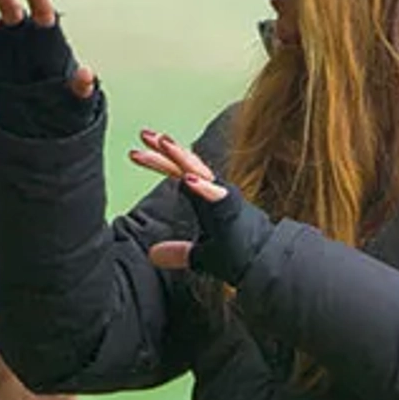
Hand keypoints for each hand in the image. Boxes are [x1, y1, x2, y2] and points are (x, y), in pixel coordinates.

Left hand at [131, 128, 270, 283]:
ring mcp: (224, 197)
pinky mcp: (233, 208)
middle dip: (164, 148)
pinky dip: (202, 186)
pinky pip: (215, 194)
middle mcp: (214, 191)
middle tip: (143, 135)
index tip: (134, 153)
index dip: (157, 161)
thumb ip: (177, 252)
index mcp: (205, 197)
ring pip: (200, 171)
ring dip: (181, 157)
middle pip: (185, 164)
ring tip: (163, 142)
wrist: (264, 264)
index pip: (177, 172)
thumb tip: (153, 255)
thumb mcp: (199, 256)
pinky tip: (187, 179)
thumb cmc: (238, 255)